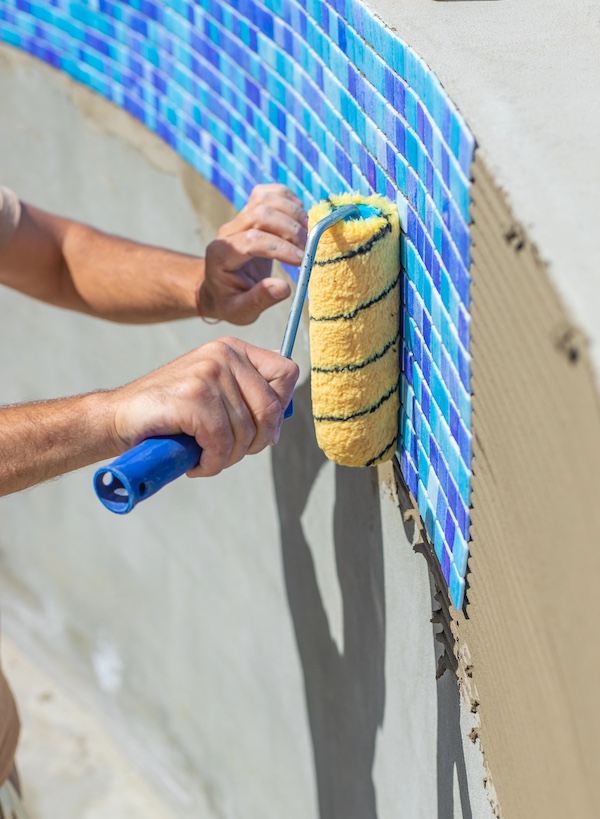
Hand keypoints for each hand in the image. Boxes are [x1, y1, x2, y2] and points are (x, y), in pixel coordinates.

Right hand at [109, 337, 298, 476]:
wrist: (118, 417)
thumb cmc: (169, 412)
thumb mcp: (213, 391)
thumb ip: (246, 396)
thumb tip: (280, 421)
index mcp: (233, 349)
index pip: (287, 373)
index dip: (279, 409)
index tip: (258, 430)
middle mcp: (224, 355)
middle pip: (271, 410)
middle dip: (254, 443)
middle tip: (227, 453)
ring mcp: (208, 374)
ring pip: (246, 432)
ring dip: (227, 458)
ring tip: (205, 457)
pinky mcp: (193, 397)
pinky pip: (221, 443)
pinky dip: (211, 464)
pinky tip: (196, 464)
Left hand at [199, 184, 307, 324]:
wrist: (218, 288)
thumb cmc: (230, 301)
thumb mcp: (240, 311)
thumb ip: (259, 300)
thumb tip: (283, 287)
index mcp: (221, 255)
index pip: (252, 240)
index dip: (281, 247)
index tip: (302, 261)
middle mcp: (228, 232)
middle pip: (260, 213)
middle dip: (290, 229)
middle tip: (309, 249)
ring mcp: (238, 218)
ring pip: (265, 199)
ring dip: (293, 212)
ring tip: (308, 235)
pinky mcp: (250, 212)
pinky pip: (268, 193)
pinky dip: (288, 199)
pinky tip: (300, 218)